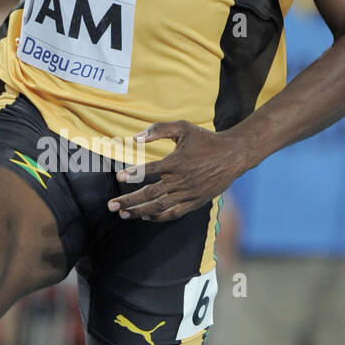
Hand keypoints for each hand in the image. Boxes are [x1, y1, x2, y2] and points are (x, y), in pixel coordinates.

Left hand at [108, 121, 241, 220]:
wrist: (234, 155)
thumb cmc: (206, 139)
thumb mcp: (183, 127)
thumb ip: (159, 129)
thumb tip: (136, 138)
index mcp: (177, 162)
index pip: (150, 170)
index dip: (133, 174)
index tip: (118, 177)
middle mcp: (181, 180)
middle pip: (150, 194)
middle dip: (129, 201)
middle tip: (111, 206)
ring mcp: (188, 193)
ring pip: (160, 206)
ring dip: (140, 211)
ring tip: (123, 214)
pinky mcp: (195, 202)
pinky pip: (174, 213)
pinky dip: (159, 217)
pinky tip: (145, 217)